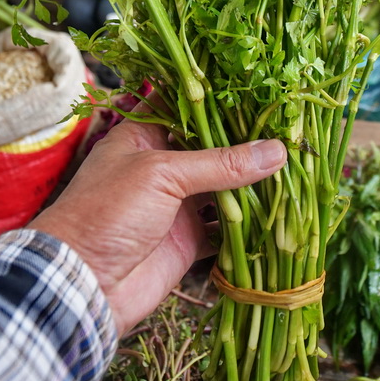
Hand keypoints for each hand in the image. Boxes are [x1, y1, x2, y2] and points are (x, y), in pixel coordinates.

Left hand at [29, 118, 287, 334]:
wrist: (83, 284)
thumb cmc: (106, 212)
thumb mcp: (161, 174)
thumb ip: (220, 163)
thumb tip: (276, 151)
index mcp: (145, 138)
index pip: (190, 111)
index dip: (224, 104)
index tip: (265, 96)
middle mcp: (163, 168)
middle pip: (213, 151)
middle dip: (248, 147)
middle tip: (292, 133)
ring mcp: (177, 205)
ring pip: (224, 189)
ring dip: (253, 185)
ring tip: (296, 169)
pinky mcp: (189, 241)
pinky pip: (226, 229)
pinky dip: (250, 225)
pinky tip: (280, 214)